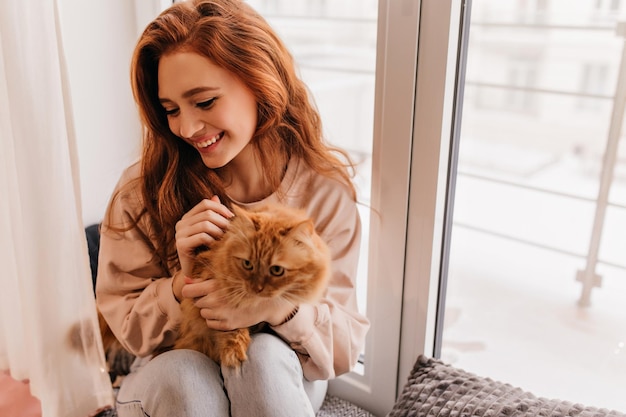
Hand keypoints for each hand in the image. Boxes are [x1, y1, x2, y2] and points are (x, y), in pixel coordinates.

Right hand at [175, 195, 233, 278]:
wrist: (197, 273)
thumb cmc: (207, 251)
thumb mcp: (212, 231)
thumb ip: (213, 215)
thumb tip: (216, 197)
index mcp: (188, 218)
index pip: (205, 204)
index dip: (221, 208)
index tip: (232, 218)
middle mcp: (181, 224)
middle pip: (207, 214)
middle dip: (222, 222)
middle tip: (231, 232)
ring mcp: (179, 234)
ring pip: (205, 224)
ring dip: (219, 232)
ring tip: (224, 240)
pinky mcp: (180, 245)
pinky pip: (202, 236)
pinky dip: (213, 240)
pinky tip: (216, 246)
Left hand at [181, 278, 297, 329]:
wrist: (265, 302)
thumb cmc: (244, 287)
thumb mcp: (224, 279)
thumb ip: (203, 281)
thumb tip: (185, 280)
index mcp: (214, 286)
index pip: (187, 292)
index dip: (190, 291)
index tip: (196, 290)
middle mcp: (216, 301)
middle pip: (196, 302)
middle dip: (204, 299)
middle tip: (217, 296)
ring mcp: (221, 314)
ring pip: (203, 313)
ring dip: (209, 310)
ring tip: (223, 304)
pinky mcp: (227, 325)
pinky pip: (210, 323)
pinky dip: (215, 319)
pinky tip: (226, 312)